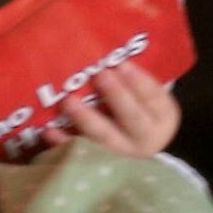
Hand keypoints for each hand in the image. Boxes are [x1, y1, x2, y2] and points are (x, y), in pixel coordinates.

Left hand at [42, 61, 180, 157]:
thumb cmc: (135, 108)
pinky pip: (79, 154)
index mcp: (162, 118)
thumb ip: (130, 78)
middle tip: (99, 74)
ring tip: (68, 101)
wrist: (134, 148)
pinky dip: (63, 142)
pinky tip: (49, 130)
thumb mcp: (144, 96)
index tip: (121, 63)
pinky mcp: (98, 166)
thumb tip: (105, 46)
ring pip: (105, 138)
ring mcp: (122, 156)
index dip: (138, 81)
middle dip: (116, 96)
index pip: (154, 98)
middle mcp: (146, 139)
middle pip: (132, 118)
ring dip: (86, 119)